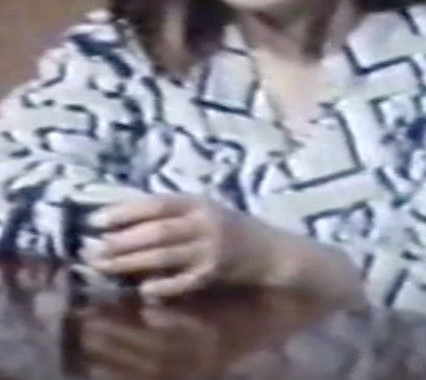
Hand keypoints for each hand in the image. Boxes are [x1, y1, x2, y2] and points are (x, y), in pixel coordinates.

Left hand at [81, 193, 274, 297]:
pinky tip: (143, 290)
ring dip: (131, 262)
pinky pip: (184, 281)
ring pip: (164, 256)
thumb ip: (171, 212)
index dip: (124, 212)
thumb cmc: (228, 226)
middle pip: (156, 231)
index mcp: (197, 202)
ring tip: (104, 266)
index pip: (155, 204)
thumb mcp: (203, 209)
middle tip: (91, 250)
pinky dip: (163, 285)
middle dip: (120, 241)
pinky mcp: (215, 274)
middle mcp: (203, 222)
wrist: (268, 250)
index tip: (95, 221)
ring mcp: (210, 249)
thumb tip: (123, 220)